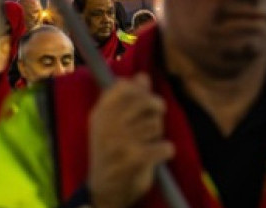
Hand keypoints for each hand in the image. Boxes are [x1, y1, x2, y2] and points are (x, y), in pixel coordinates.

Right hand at [87, 74, 173, 207]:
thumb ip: (127, 98)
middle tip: (153, 121)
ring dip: (157, 134)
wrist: (105, 190)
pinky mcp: (136, 159)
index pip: (123, 87)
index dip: (140, 90)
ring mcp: (121, 141)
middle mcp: (108, 124)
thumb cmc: (110, 153)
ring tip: (147, 143)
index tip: (143, 99)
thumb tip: (143, 76)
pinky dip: (165, 151)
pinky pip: (165, 146)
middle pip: (146, 102)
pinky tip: (157, 155)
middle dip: (155, 110)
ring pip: (156, 125)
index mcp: (100, 113)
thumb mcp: (111, 123)